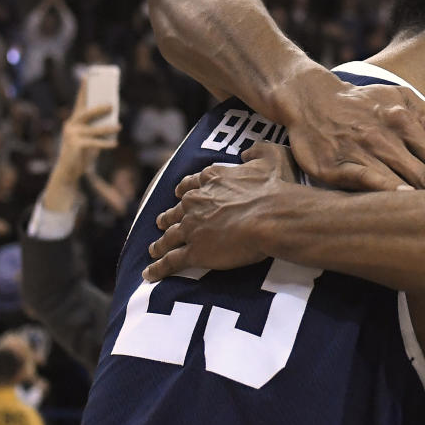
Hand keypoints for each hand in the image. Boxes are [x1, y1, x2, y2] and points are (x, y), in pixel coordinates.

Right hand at [56, 81, 119, 182]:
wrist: (68, 170)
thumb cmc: (81, 152)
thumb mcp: (90, 138)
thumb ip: (97, 129)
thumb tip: (114, 121)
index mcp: (73, 120)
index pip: (79, 102)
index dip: (83, 89)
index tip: (87, 75)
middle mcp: (70, 125)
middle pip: (86, 113)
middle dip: (99, 108)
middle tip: (112, 105)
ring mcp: (71, 135)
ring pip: (93, 129)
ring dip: (108, 128)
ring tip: (120, 127)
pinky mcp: (75, 145)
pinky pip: (94, 143)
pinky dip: (105, 143)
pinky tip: (115, 144)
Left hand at [143, 144, 296, 279]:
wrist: (272, 216)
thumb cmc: (273, 188)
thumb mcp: (270, 157)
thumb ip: (257, 150)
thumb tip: (247, 152)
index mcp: (211, 180)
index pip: (191, 185)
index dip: (184, 191)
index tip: (179, 194)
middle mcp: (196, 202)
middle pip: (176, 211)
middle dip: (167, 217)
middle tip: (160, 222)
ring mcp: (192, 227)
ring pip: (169, 236)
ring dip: (160, 244)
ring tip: (153, 250)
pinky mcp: (195, 251)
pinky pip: (172, 261)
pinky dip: (159, 268)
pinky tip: (150, 274)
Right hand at [283, 77, 424, 191]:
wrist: (311, 99)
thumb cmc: (361, 103)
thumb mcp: (398, 96)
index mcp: (405, 122)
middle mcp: (387, 138)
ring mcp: (362, 151)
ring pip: (400, 179)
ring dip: (423, 201)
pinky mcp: (338, 165)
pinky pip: (366, 180)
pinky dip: (385, 191)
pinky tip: (400, 204)